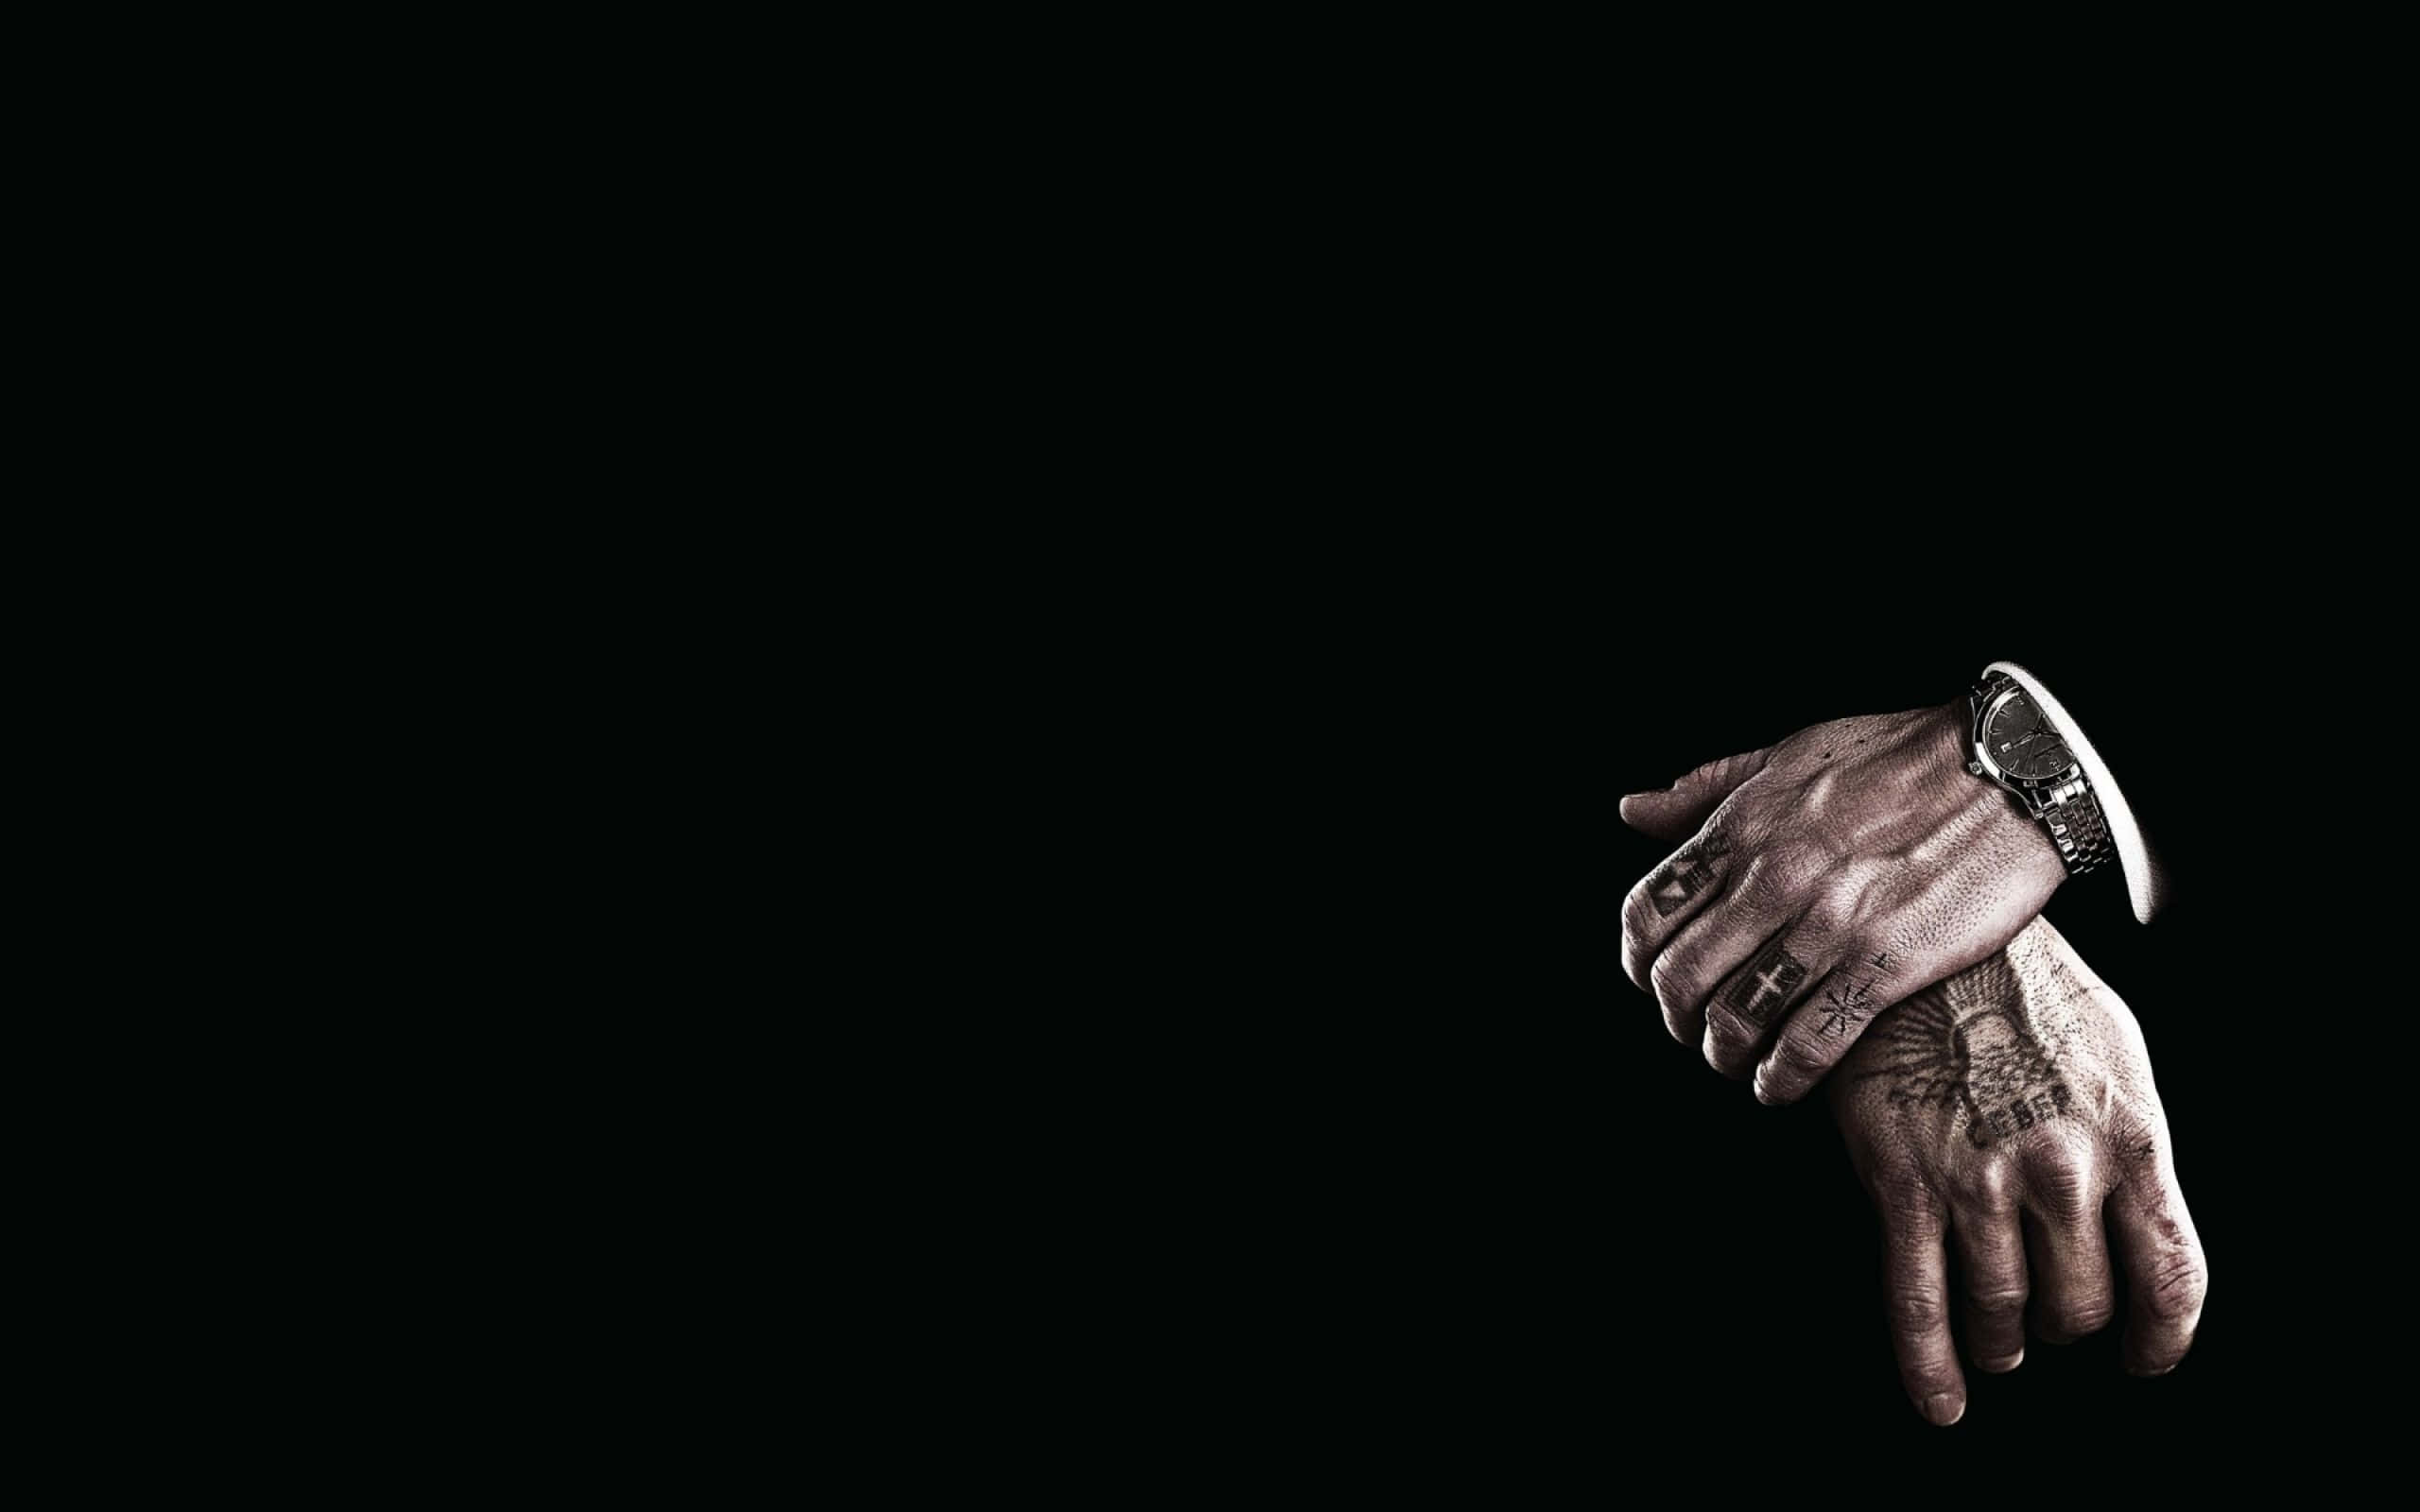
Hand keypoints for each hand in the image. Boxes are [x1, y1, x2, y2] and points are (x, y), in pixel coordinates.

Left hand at [1619, 700, 2065, 1101]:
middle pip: (1681, 977)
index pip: (1649, 914)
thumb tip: (1632, 810)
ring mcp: (1828, 924)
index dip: (1637, 962)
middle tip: (1694, 1031)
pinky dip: (1781, 1077)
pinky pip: (1809, 1042)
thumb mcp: (1789, 754)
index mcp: (1742, 827)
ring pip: (1737, 1017)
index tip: (1652, 980)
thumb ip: (1706, 789)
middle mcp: (1773, 878)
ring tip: (1738, 1061)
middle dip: (1676, 1018)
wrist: (2009, 770)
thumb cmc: (1898, 756)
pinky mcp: (1886, 964)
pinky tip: (1780, 1084)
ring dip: (1724, 1053)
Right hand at [1831, 919, 2206, 1424]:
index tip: (2147, 1357)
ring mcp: (1980, 1181)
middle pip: (2081, 1303)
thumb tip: (2131, 1215)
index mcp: (2128, 1136)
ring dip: (2006, 1342)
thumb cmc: (2018, 985)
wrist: (1920, 937)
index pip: (2169, 1275)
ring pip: (2005, 1311)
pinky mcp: (1905, 1183)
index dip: (2163, 1336)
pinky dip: (1931, 1365)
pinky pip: (1920, 1301)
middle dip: (2069, 1323)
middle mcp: (2062, 1169)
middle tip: (2053, 1318)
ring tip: (2002, 1342)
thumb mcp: (2111, 1050)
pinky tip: (1944, 1400)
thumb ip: (2127, 1139)